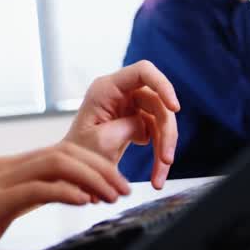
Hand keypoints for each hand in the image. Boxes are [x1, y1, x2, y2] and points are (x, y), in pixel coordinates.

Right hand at [0, 142, 129, 249]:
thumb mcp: (2, 207)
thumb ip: (28, 196)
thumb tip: (63, 195)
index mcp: (10, 167)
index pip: (61, 152)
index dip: (94, 164)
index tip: (116, 184)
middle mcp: (7, 167)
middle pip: (64, 152)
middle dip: (101, 168)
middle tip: (123, 189)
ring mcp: (0, 181)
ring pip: (55, 163)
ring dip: (90, 178)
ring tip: (110, 197)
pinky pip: (37, 188)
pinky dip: (65, 191)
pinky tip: (83, 201)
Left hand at [64, 60, 179, 189]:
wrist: (74, 170)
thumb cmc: (80, 153)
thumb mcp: (102, 141)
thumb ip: (128, 127)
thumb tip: (146, 125)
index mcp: (106, 88)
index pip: (142, 71)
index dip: (163, 85)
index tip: (175, 108)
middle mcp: (119, 93)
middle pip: (158, 102)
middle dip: (167, 132)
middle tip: (166, 160)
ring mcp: (129, 106)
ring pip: (162, 120)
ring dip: (165, 148)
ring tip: (159, 178)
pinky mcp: (136, 121)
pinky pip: (158, 133)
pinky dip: (160, 154)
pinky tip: (156, 174)